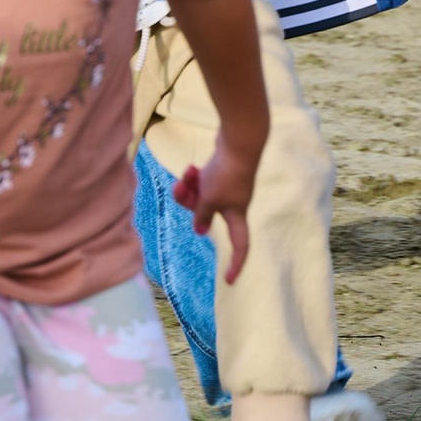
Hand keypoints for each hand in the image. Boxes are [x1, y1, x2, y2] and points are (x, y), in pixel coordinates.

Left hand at [171, 144, 253, 282]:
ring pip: (202, 196)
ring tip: (187, 173)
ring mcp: (229, 187)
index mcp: (237, 215)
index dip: (236, 264)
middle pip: (207, 214)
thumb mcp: (210, 198)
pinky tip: (192, 167)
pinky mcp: (224, 171)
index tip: (229, 281)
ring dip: (190, 187)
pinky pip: (204, 181)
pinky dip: (196, 177)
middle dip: (190, 202)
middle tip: (180, 189)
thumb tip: (199, 230)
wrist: (240, 140)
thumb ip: (202, 215)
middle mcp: (235, 204)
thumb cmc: (226, 173)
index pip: (240, 246)